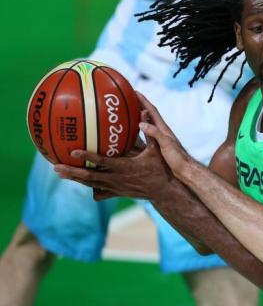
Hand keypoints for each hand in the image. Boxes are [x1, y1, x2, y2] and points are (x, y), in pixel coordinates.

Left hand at [53, 96, 176, 201]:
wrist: (164, 191)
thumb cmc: (161, 168)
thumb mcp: (157, 150)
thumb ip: (149, 133)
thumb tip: (144, 112)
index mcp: (125, 167)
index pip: (102, 162)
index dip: (87, 156)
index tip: (73, 151)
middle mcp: (117, 179)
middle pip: (89, 177)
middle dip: (72, 171)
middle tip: (56, 166)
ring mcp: (115, 188)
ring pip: (90, 184)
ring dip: (74, 178)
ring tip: (59, 172)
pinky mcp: (116, 193)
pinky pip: (99, 192)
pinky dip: (89, 187)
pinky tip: (81, 181)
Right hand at [136, 91, 192, 178]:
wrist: (185, 170)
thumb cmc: (177, 158)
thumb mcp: (166, 144)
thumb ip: (154, 133)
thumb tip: (141, 123)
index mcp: (163, 129)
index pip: (152, 111)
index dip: (143, 100)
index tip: (134, 91)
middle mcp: (162, 131)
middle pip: (149, 114)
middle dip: (140, 105)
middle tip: (129, 98)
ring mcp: (161, 138)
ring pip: (148, 123)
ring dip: (140, 115)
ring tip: (130, 110)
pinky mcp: (159, 145)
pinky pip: (147, 132)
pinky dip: (141, 128)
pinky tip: (136, 130)